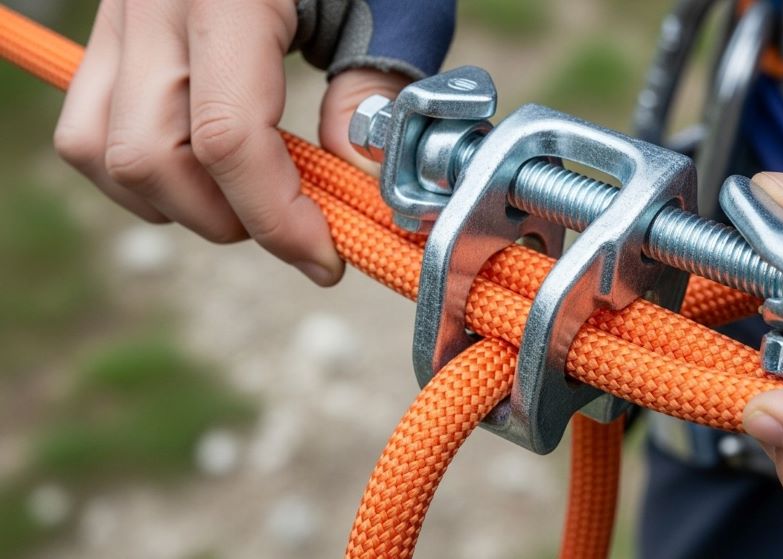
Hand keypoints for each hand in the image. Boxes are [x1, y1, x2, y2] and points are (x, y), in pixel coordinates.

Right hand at [54, 0, 406, 285]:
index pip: (229, 137)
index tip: (326, 258)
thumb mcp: (394, 1)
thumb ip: (376, 86)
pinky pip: (88, 124)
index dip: (279, 219)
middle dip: (226, 219)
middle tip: (294, 230)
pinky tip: (203, 171)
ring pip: (98, 150)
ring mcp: (117, 14)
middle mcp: (152, 3)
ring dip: (175, 203)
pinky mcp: (110, 29)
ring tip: (246, 202)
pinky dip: (140, 170)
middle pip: (148, 158)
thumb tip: (353, 177)